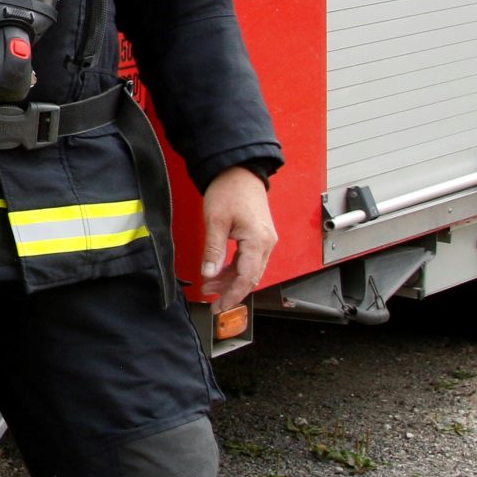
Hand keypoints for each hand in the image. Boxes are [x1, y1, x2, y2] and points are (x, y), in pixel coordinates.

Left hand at [198, 166, 276, 311]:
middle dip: (231, 291)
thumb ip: (213, 250)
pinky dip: (235, 269)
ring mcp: (265, 240)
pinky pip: (250, 260)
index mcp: (258, 241)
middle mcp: (267, 243)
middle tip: (212, 301)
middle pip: (251, 277)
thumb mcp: (215, 220)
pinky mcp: (259, 236)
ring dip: (231, 280)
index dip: (233, 295)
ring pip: (250, 270)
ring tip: (210, 286)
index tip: (219, 306)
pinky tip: (219, 272)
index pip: (247, 278)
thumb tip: (209, 274)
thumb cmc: (229, 190)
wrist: (240, 171)